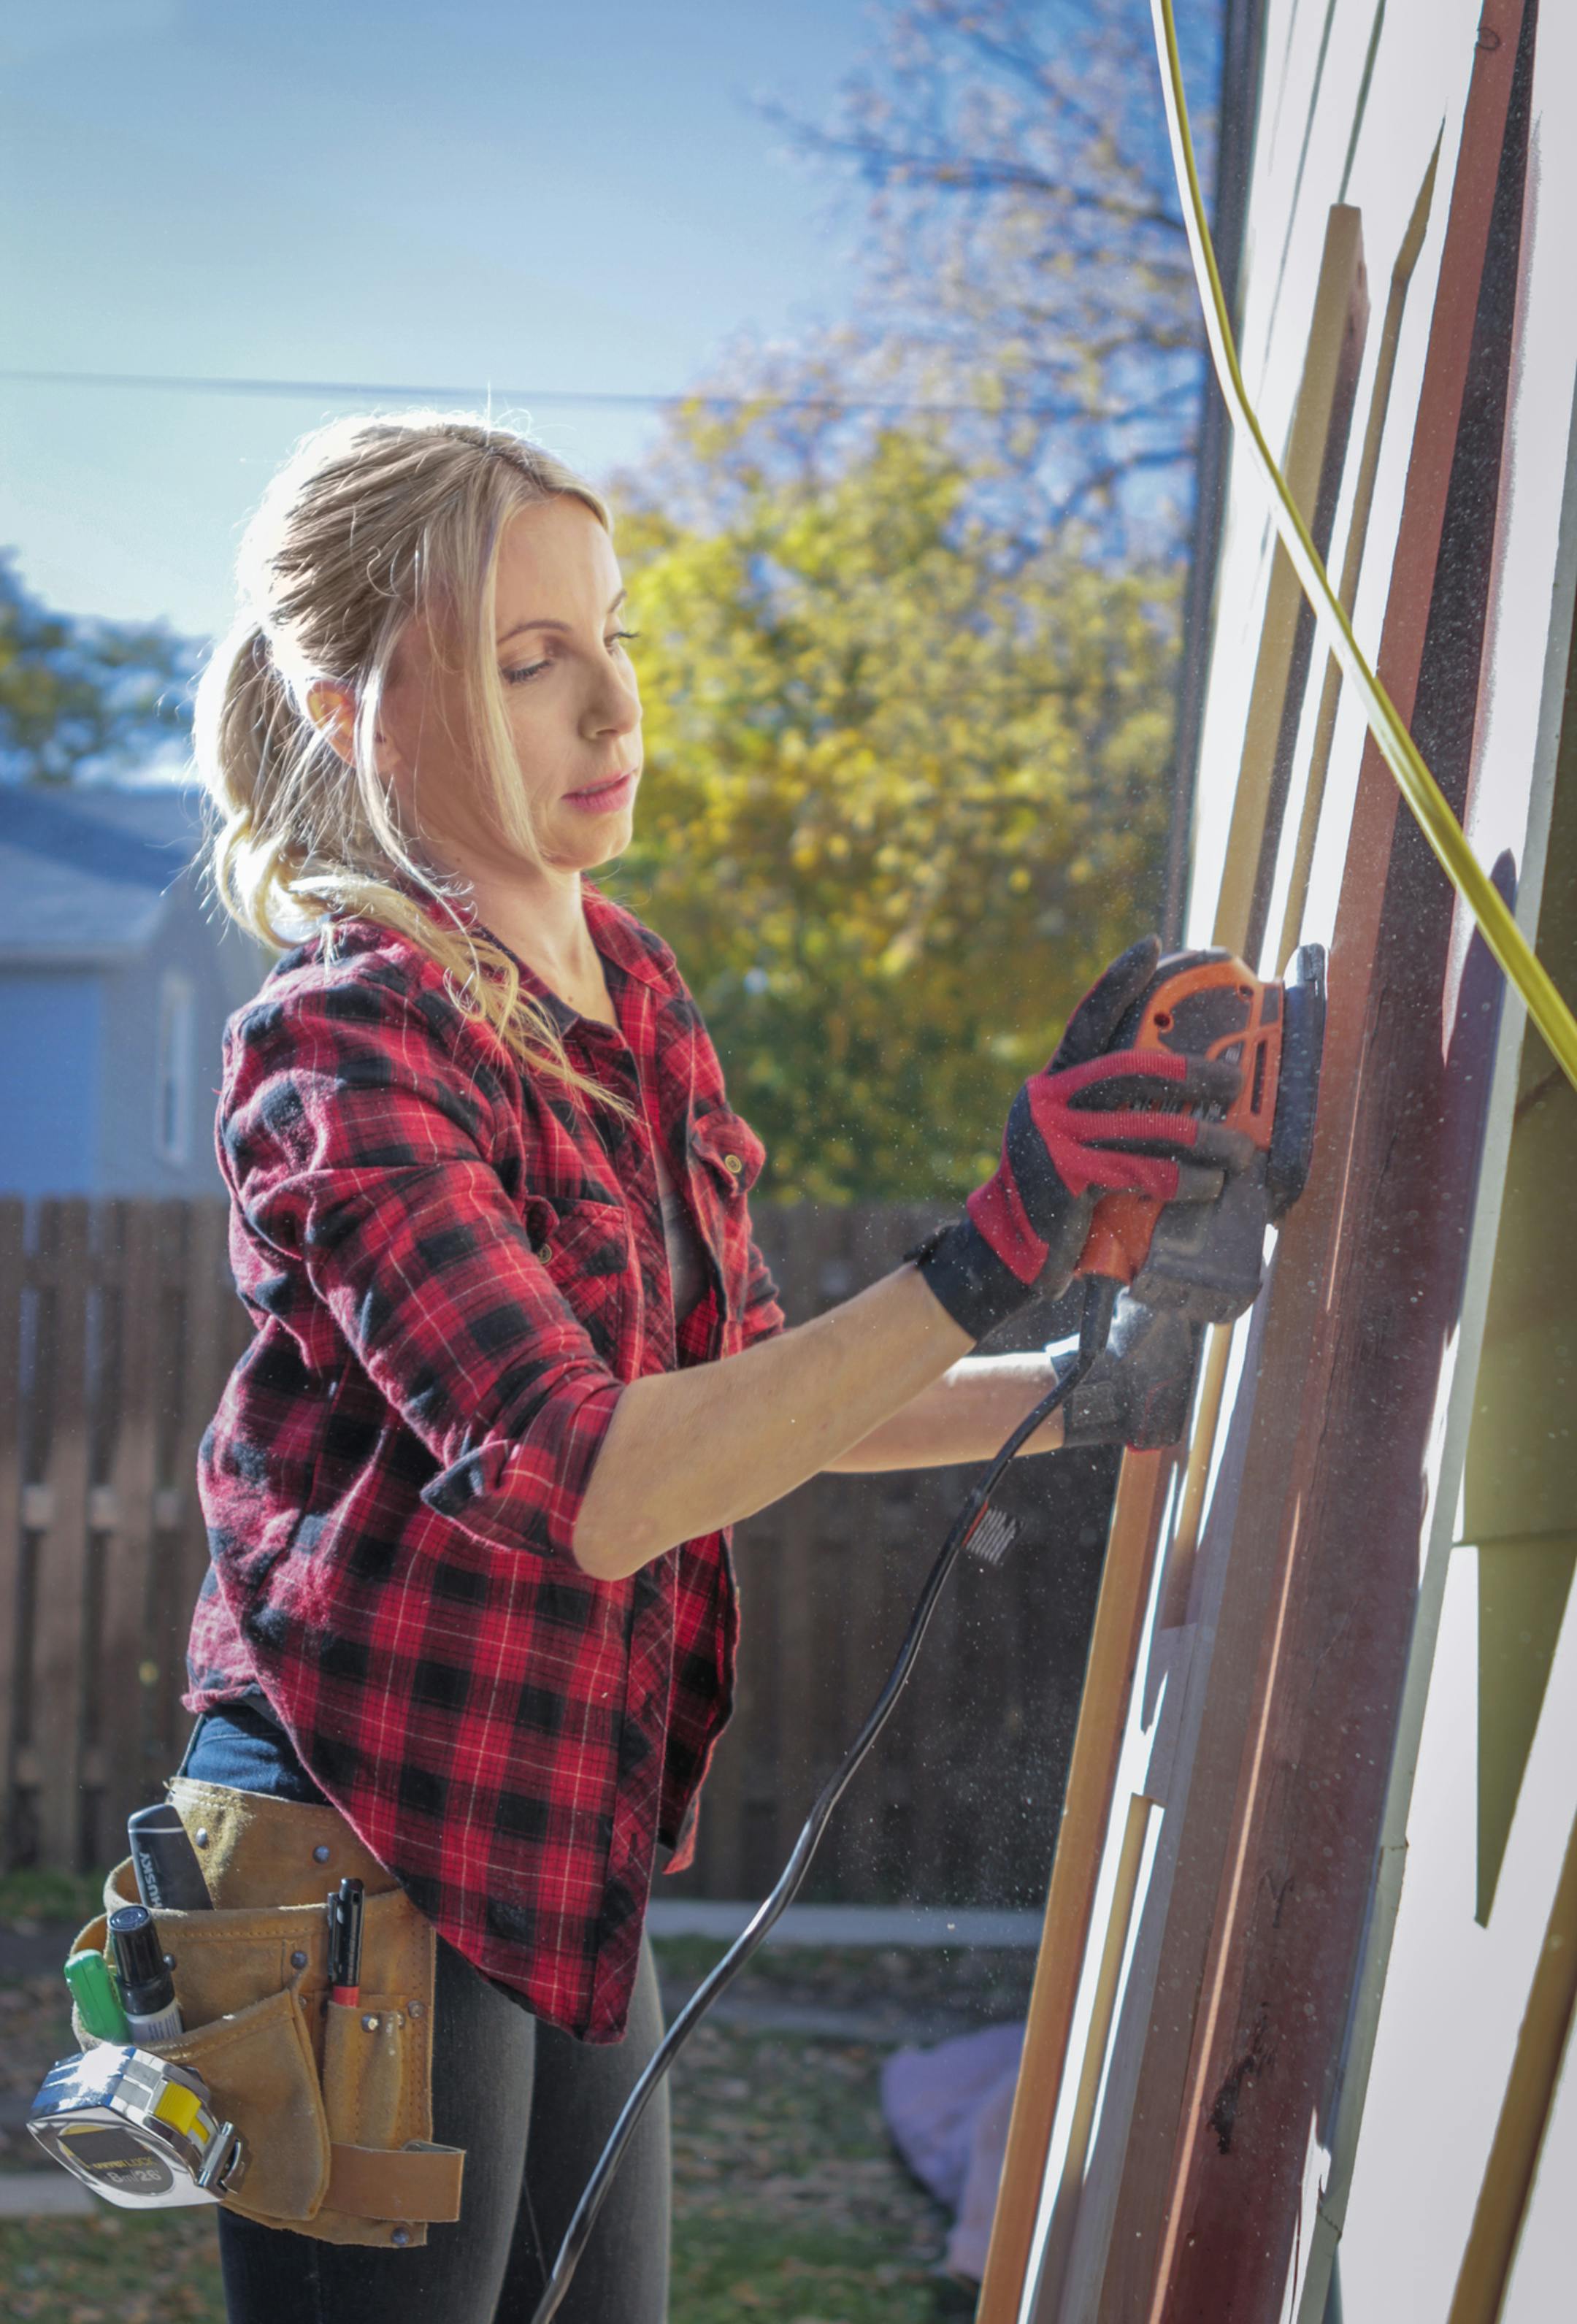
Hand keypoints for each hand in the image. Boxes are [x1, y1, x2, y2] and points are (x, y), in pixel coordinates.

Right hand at [910, 936, 1252, 1341]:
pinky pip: (1142, 1172)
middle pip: (1130, 1069)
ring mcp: (1054, 1140)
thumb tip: (1187, 1095)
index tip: (1154, 945)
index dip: (1119, 980)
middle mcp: (1046, 1102)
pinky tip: (1209, 1185)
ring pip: (1147, 1126)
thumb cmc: (1056, 1196)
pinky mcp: (1067, 1181)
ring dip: (1204, 1139)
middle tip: (1234, 1080)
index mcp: (1051, 1085)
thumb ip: (1107, 1113)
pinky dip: (1185, 1179)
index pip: (1088, 1021)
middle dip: (1191, 1071)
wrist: (1006, 1254)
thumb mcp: (1072, 1141)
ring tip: (1241, 1151)